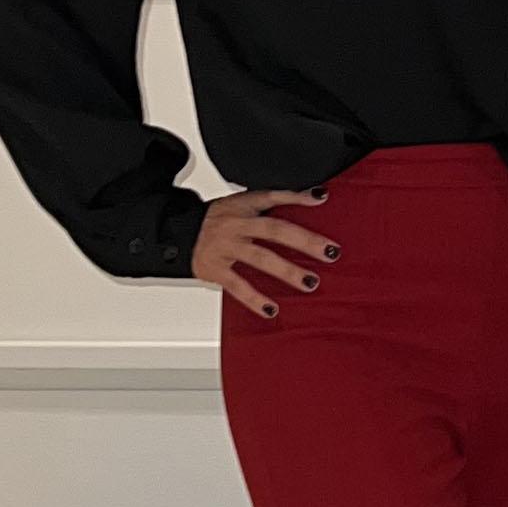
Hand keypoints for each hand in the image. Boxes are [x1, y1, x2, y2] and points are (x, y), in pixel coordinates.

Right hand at [194, 188, 338, 319]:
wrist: (177, 232)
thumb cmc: (219, 217)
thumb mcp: (244, 201)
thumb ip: (278, 199)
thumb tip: (318, 196)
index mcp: (245, 208)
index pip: (274, 197)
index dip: (298, 197)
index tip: (322, 199)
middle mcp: (237, 226)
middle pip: (275, 230)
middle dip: (305, 241)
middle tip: (330, 252)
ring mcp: (226, 248)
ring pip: (260, 259)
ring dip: (287, 271)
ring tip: (310, 282)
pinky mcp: (215, 270)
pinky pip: (237, 286)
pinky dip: (255, 299)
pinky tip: (272, 309)